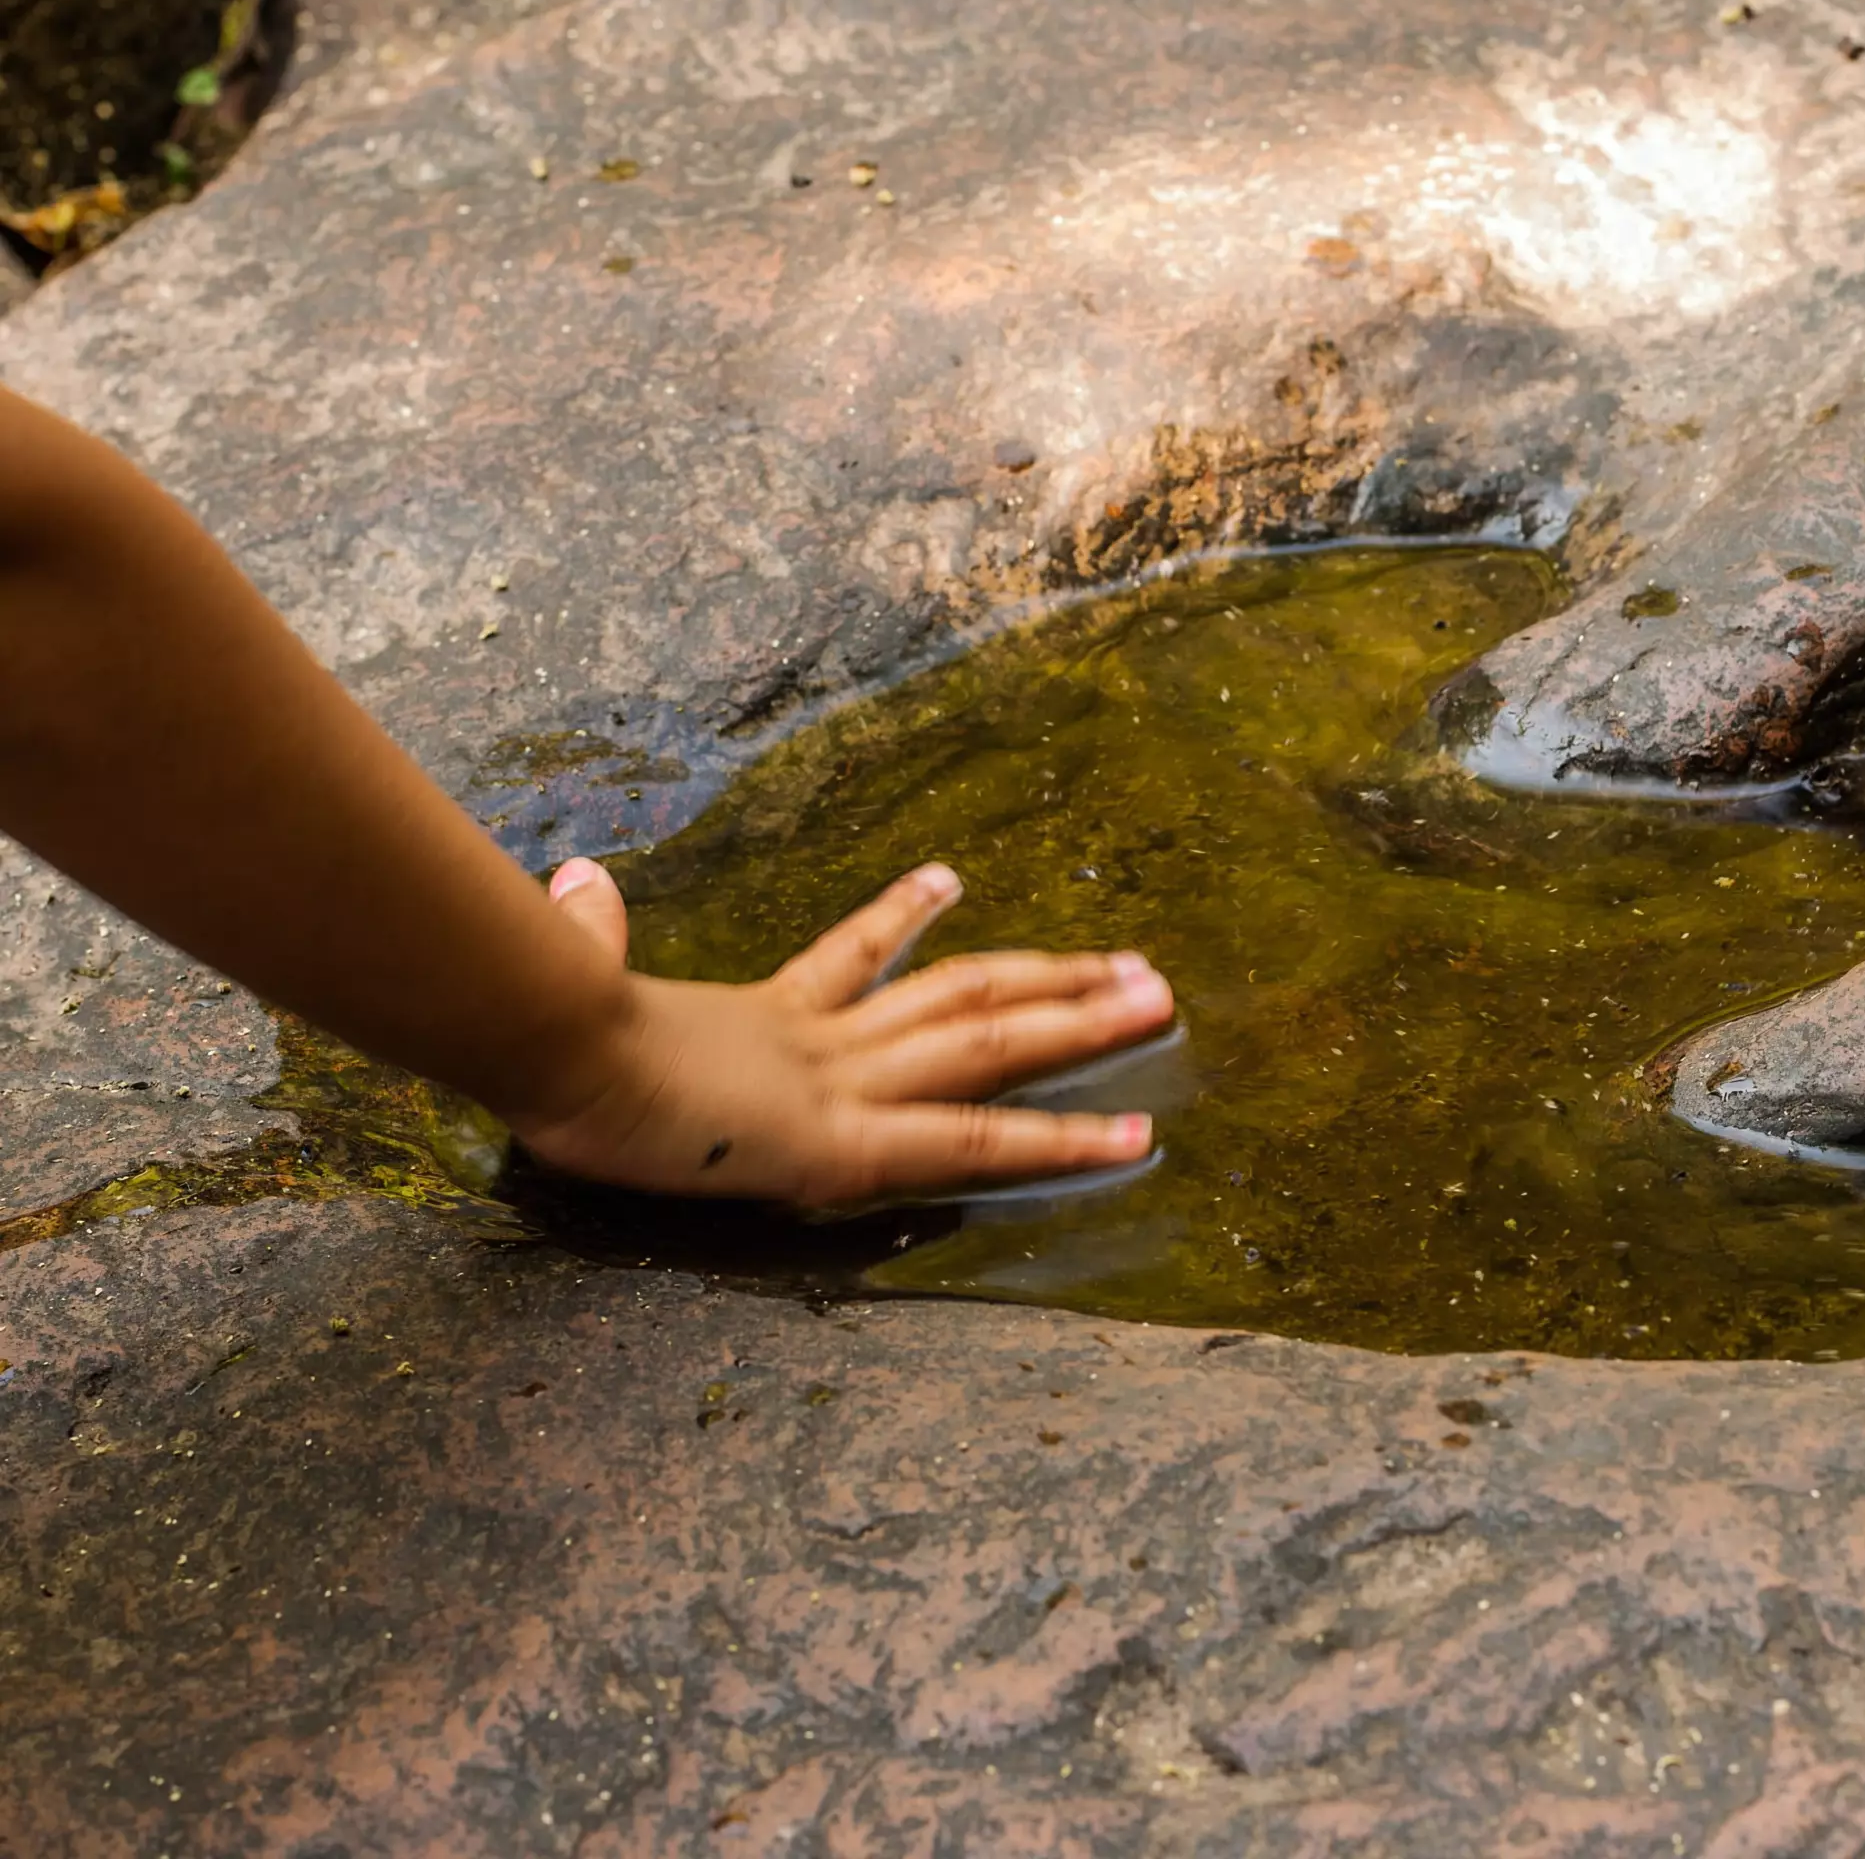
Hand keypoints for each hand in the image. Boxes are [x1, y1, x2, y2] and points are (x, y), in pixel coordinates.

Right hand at [504, 859, 1174, 1203]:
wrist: (549, 1045)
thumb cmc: (543, 1025)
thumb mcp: (569, 977)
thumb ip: (585, 933)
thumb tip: (569, 881)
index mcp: (760, 1015)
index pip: (848, 961)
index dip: (901, 920)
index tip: (946, 883)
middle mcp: (822, 1042)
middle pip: (959, 994)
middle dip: (1050, 980)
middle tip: (1133, 963)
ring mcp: (843, 1087)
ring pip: (989, 1043)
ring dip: (1080, 1023)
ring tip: (1159, 1002)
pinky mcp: (845, 1145)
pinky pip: (975, 1141)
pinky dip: (1057, 1142)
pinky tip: (1130, 1139)